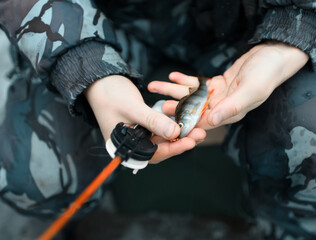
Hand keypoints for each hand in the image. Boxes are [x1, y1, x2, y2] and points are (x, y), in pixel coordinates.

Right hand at [85, 75, 205, 162]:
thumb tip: (174, 133)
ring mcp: (139, 136)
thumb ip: (153, 121)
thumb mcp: (133, 108)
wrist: (101, 82)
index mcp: (124, 148)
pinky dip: (173, 126)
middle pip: (161, 148)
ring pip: (163, 139)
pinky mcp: (145, 127)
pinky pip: (161, 129)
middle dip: (181, 142)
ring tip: (198, 129)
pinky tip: (187, 122)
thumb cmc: (110, 95)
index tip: (190, 142)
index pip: (152, 154)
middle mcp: (133, 145)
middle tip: (200, 135)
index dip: (172, 149)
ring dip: (180, 134)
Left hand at [148, 41, 308, 128]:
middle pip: (193, 109)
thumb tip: (211, 121)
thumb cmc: (266, 74)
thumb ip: (231, 107)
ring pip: (192, 95)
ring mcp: (220, 95)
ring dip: (174, 90)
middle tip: (156, 104)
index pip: (204, 122)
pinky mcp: (218, 84)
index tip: (168, 123)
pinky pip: (198, 83)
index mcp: (230, 114)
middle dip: (174, 106)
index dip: (185, 123)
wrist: (274, 56)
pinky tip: (173, 75)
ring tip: (156, 86)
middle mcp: (223, 107)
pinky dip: (186, 79)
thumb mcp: (250, 91)